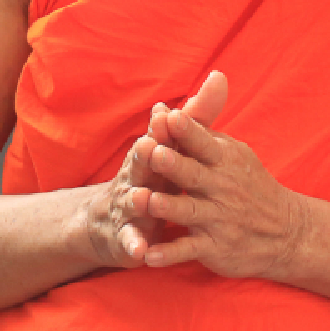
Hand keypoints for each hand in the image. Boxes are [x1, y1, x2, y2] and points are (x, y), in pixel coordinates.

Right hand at [79, 71, 229, 266]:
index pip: (159, 136)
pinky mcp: (127, 237)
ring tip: (142, 198)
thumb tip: (220, 78)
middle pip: (141, 163)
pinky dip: (135, 245)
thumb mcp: (174, 148)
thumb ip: (197, 118)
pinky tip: (140, 252)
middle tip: (149, 145)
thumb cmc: (151, 179)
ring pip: (134, 202)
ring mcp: (130, 207)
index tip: (167, 112)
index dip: (161, 127)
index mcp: (153, 156)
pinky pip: (131, 241)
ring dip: (138, 200)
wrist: (110, 221)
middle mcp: (138, 177)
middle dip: (145, 155)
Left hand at [142, 85, 315, 281]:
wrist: (287, 233)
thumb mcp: (233, 152)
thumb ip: (206, 126)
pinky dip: (168, 254)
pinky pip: (188, 250)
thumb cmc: (247, 185)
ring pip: (188, 210)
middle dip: (172, 164)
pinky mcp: (214, 247)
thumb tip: (199, 85)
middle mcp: (222, 188)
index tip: (168, 116)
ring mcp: (218, 219)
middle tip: (150, 152)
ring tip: (140, 201)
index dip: (186, 130)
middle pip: (193, 174)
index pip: (203, 142)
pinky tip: (147, 256)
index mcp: (224, 160)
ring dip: (165, 206)